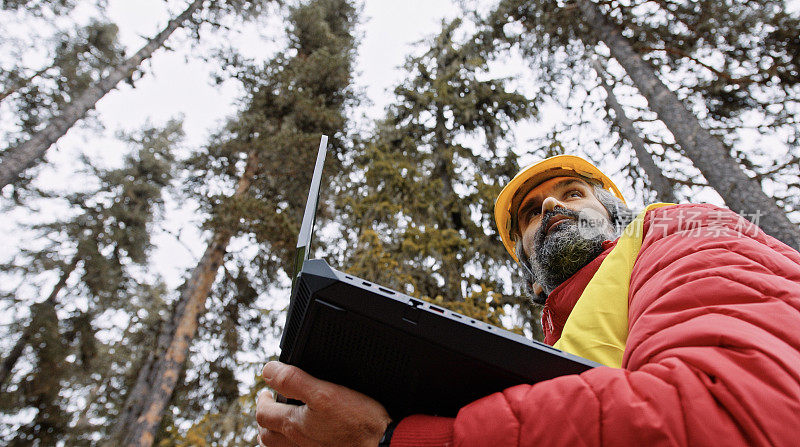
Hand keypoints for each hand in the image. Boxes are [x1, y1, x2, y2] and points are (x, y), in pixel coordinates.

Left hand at [255, 361, 390, 445]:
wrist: (381, 445)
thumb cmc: (358, 422)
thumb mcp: (325, 392)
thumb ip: (293, 380)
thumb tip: (268, 371)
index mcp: (294, 425)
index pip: (263, 413)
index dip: (262, 398)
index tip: (268, 390)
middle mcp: (297, 443)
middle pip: (266, 435)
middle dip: (265, 418)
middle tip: (271, 405)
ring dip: (273, 436)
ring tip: (278, 425)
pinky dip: (291, 445)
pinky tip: (303, 438)